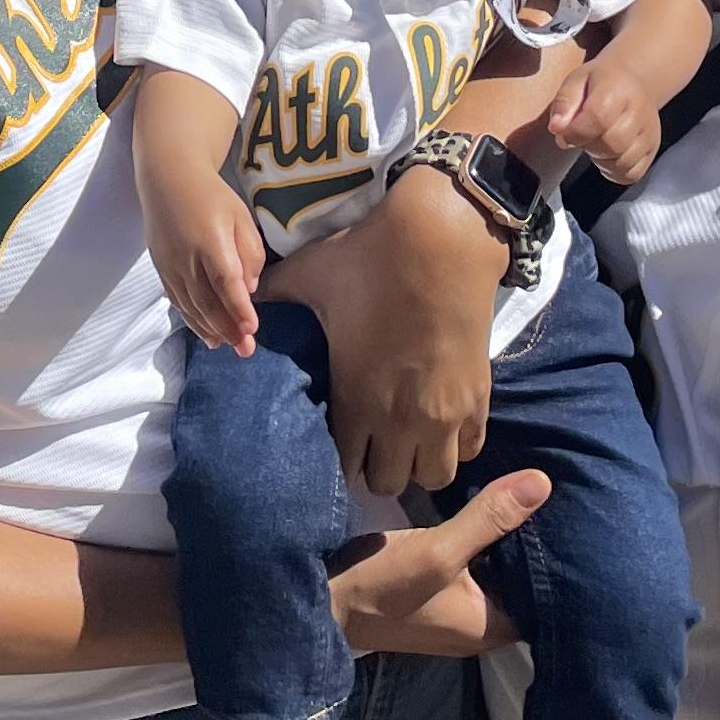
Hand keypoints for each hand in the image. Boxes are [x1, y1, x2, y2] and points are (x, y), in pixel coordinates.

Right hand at [150, 188, 268, 356]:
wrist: (168, 180)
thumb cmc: (211, 197)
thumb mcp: (241, 216)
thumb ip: (250, 252)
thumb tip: (249, 288)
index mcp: (210, 240)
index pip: (225, 281)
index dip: (238, 308)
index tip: (252, 328)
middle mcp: (186, 257)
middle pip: (207, 301)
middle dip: (228, 328)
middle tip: (246, 349)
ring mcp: (170, 265)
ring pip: (191, 306)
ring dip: (211, 329)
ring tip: (230, 346)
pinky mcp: (161, 269)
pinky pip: (177, 301)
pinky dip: (193, 321)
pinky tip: (208, 334)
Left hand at [258, 165, 507, 493]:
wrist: (441, 236)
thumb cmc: (368, 256)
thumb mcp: (309, 274)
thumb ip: (272, 296)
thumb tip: (242, 301)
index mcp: (356, 397)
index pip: (345, 467)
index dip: (339, 458)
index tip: (339, 440)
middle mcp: (401, 418)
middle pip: (388, 483)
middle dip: (377, 468)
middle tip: (372, 440)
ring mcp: (445, 413)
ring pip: (433, 478)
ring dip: (419, 464)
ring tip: (408, 437)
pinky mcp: (478, 397)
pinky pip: (469, 450)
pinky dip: (455, 444)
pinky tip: (440, 421)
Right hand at [327, 469, 547, 656]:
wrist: (319, 601)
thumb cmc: (379, 587)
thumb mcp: (439, 550)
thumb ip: (489, 518)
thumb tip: (542, 483)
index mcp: (493, 629)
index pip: (546, 596)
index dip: (560, 560)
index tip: (572, 520)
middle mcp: (480, 627)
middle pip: (522, 583)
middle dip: (533, 546)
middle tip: (556, 500)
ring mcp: (456, 613)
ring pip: (496, 574)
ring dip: (506, 544)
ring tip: (528, 499)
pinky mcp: (437, 597)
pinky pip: (474, 570)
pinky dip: (482, 546)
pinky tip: (487, 513)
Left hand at [541, 65, 663, 186]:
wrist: (635, 80)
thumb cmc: (602, 81)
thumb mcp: (576, 80)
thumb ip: (564, 102)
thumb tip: (557, 128)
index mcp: (618, 88)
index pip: (598, 119)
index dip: (575, 132)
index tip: (564, 133)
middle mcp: (640, 112)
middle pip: (612, 144)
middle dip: (588, 145)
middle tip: (581, 135)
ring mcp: (650, 133)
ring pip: (621, 163)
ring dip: (600, 159)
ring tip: (596, 140)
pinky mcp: (653, 150)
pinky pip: (630, 174)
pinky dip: (613, 170)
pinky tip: (607, 153)